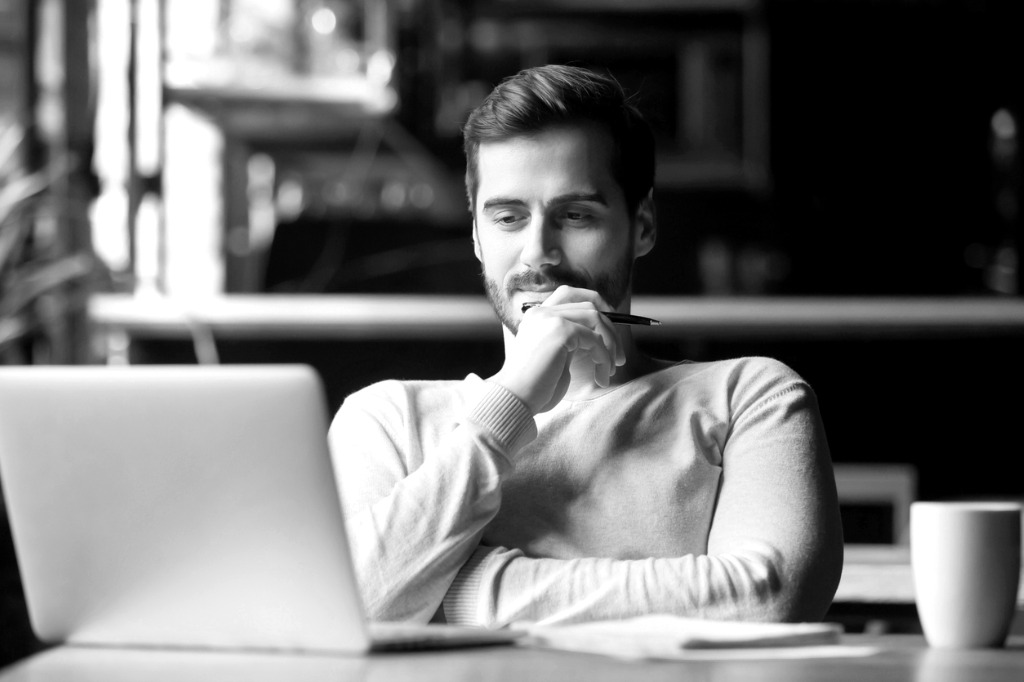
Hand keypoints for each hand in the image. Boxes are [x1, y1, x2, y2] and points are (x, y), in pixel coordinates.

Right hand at [489, 286, 625, 414]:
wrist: (515, 399)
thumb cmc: (534, 387)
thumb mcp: (556, 357)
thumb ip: (571, 341)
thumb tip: (601, 337)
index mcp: (537, 315)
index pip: (570, 294)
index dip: (597, 306)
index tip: (611, 332)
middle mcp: (542, 311)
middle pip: (589, 305)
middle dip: (611, 330)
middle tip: (619, 357)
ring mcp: (550, 318)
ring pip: (596, 318)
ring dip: (610, 345)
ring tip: (611, 369)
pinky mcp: (561, 331)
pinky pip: (595, 339)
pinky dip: (604, 358)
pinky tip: (602, 376)